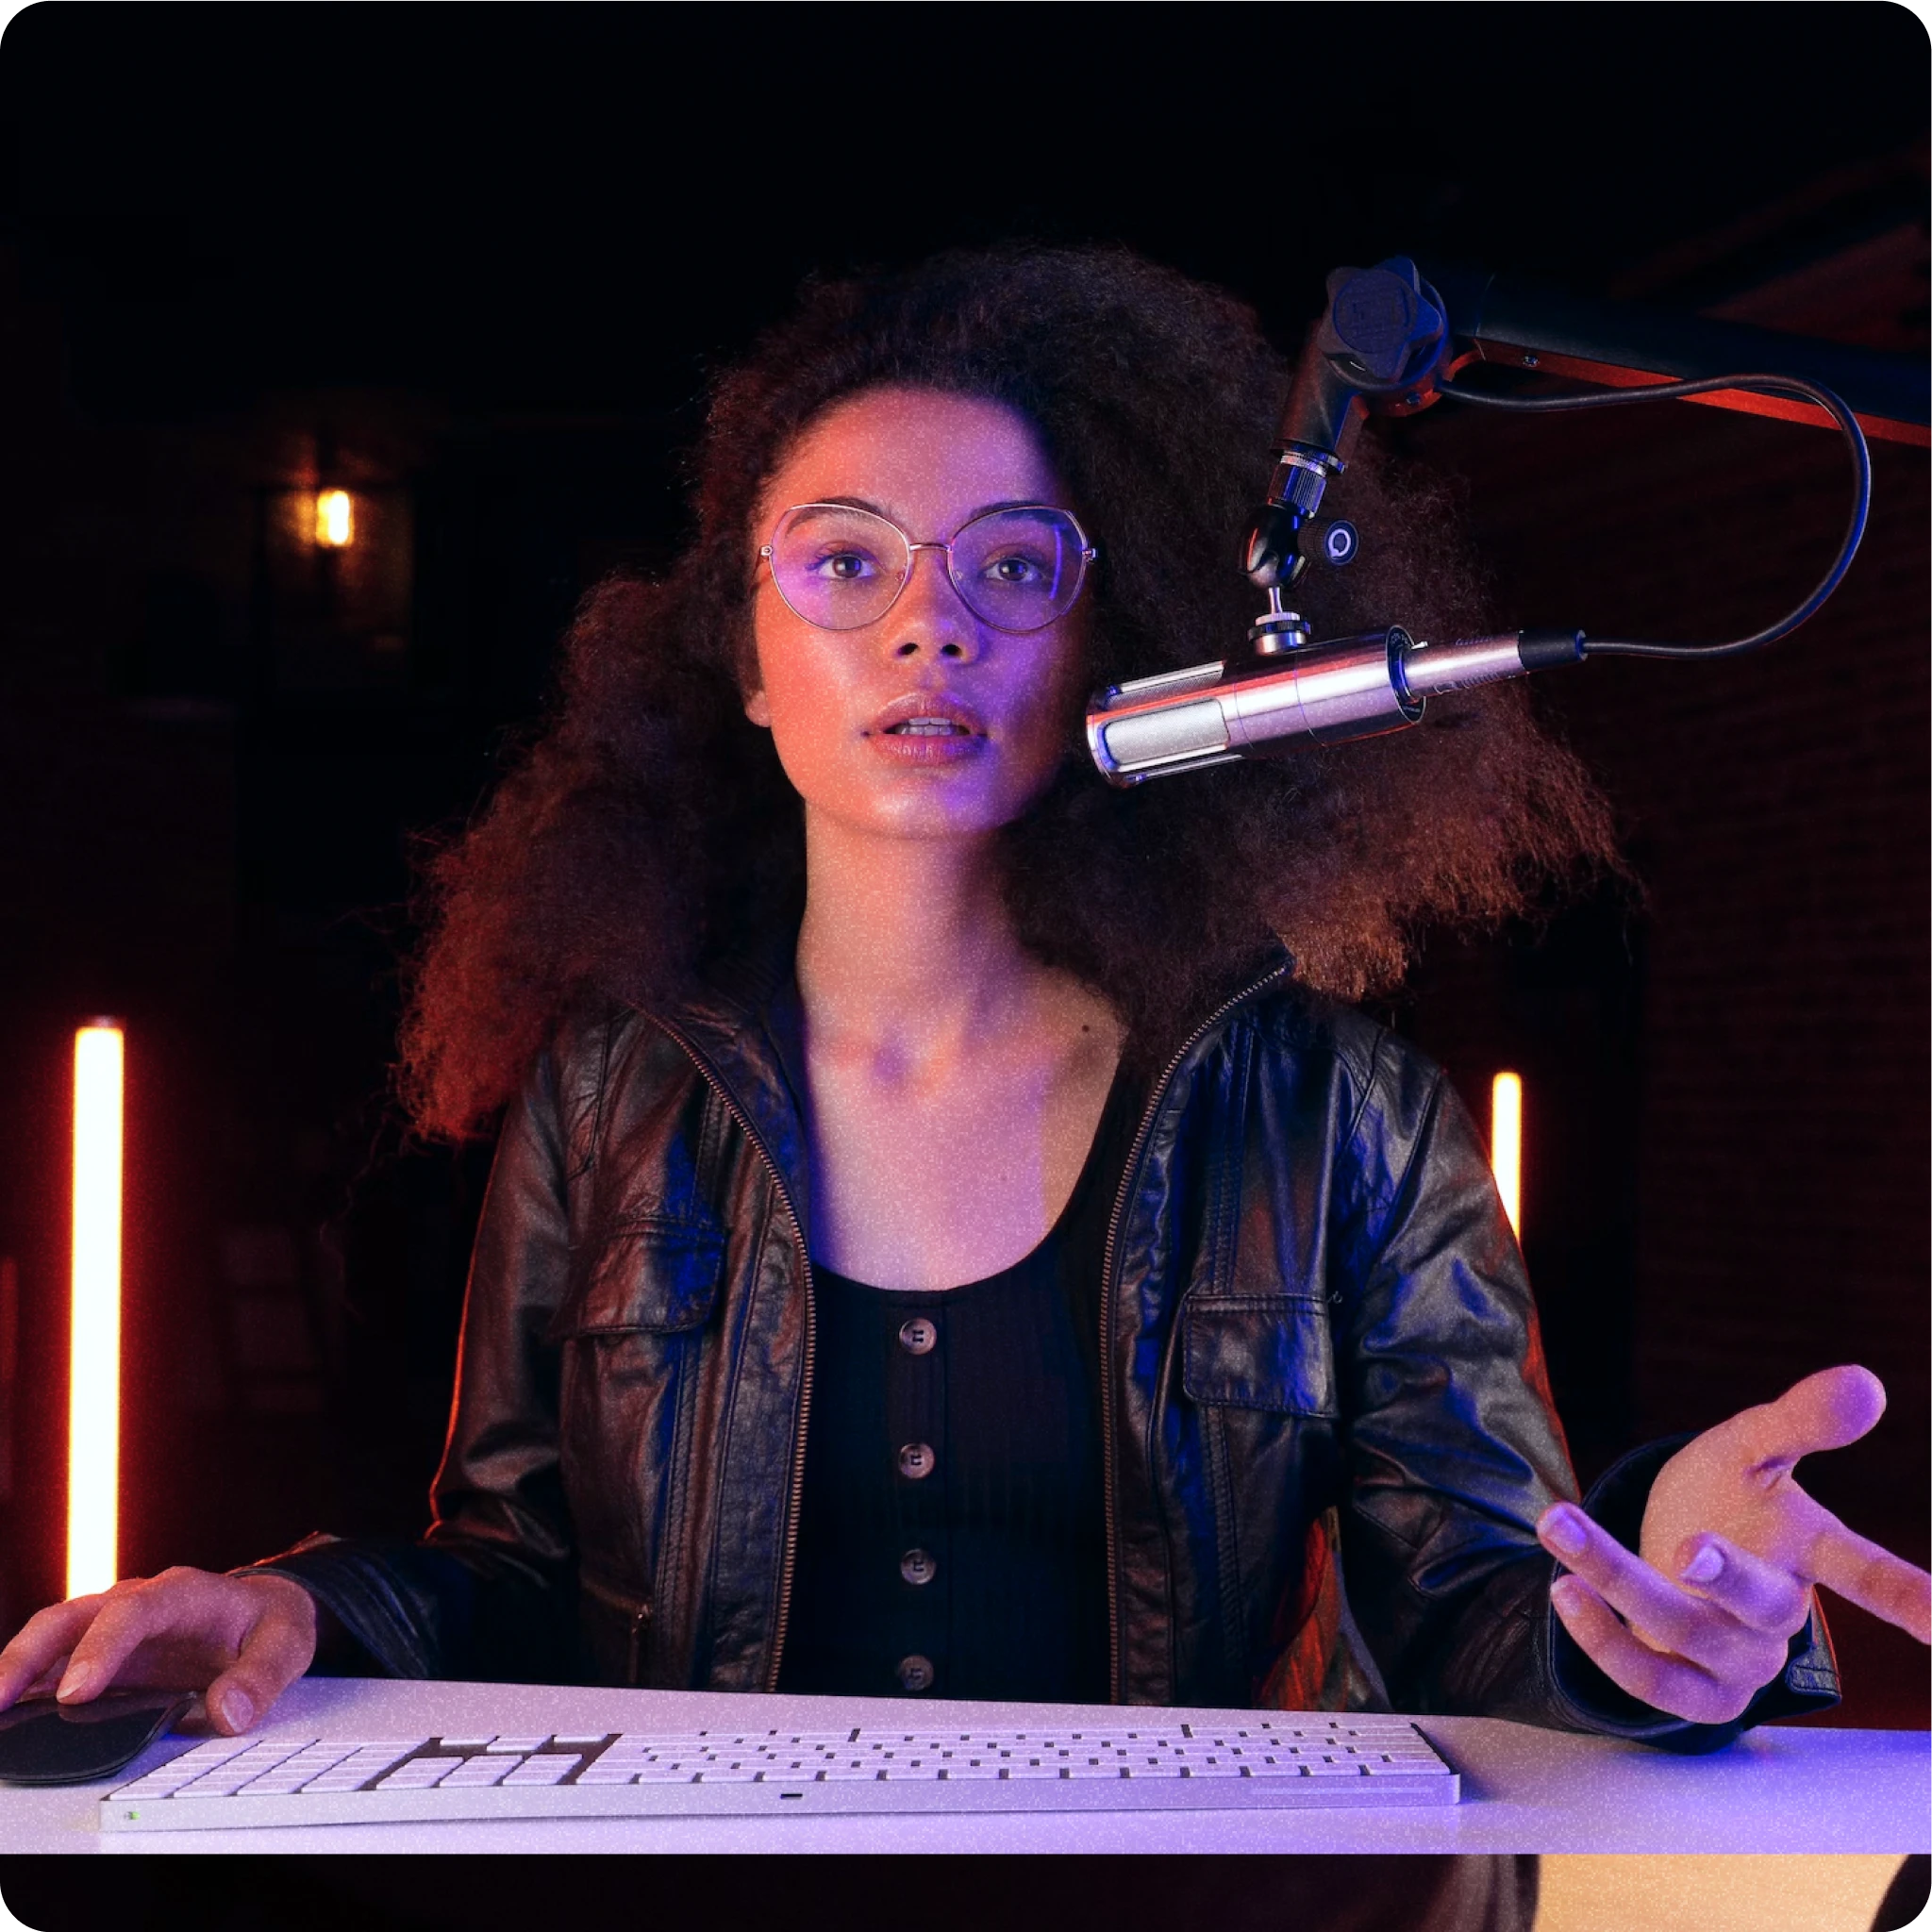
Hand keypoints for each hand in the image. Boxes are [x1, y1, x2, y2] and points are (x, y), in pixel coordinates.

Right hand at [0, 1567, 318, 1734]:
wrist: (261, 1612)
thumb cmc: (267, 1624)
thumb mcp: (286, 1644)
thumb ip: (261, 1677)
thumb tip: (229, 1714)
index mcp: (182, 1594)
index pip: (134, 1611)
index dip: (102, 1648)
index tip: (78, 1692)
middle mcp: (137, 1604)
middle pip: (72, 1617)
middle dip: (30, 1655)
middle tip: (0, 1700)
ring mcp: (110, 1629)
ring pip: (51, 1639)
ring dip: (15, 1671)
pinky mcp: (98, 1654)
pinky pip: (52, 1666)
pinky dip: (25, 1689)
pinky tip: (7, 1717)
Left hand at [1537, 1365, 1931, 1725]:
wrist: (1672, 1550)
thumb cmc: (1726, 1495)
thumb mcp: (1751, 1447)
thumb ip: (1799, 1419)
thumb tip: (1866, 1382)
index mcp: (1808, 1551)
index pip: (1866, 1572)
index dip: (1907, 1595)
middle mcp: (1781, 1615)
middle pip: (1765, 1607)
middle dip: (1725, 1578)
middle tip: (1686, 1548)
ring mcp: (1740, 1662)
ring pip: (1684, 1633)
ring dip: (1616, 1581)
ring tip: (1560, 1523)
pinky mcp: (1693, 1693)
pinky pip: (1651, 1682)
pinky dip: (1603, 1638)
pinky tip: (1564, 1588)